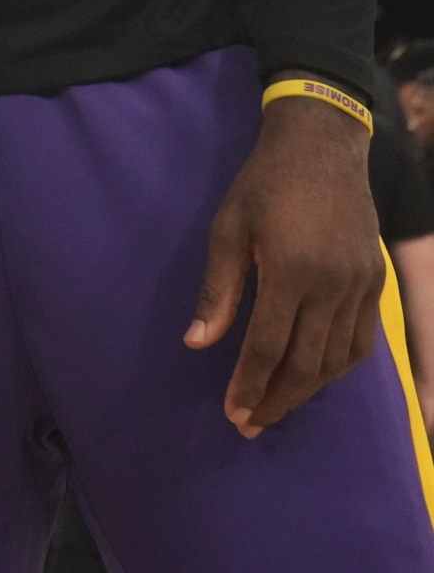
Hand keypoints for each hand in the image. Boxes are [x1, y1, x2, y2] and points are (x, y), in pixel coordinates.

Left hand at [188, 92, 384, 436]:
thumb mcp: (228, 229)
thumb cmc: (264, 185)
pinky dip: (339, 367)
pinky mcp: (376, 281)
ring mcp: (361, 285)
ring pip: (338, 358)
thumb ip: (218, 290)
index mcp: (292, 271)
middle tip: (249, 424)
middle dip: (276, 399)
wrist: (322, 147)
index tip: (233, 412)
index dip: (250, 384)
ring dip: (307, 391)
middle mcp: (334, 285)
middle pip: (306, 362)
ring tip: (276, 409)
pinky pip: (362, 340)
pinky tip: (314, 378)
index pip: (269, 346)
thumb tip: (197, 343)